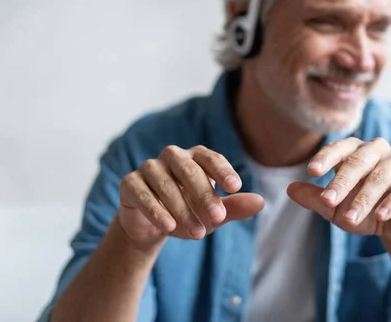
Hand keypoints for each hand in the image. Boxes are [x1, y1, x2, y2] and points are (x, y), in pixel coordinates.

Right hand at [119, 145, 263, 247]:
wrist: (152, 226)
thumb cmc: (188, 212)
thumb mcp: (212, 214)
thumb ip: (234, 207)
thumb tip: (261, 202)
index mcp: (195, 157)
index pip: (210, 158)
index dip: (222, 170)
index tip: (236, 187)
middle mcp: (172, 157)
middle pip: (188, 169)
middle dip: (204, 195)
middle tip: (218, 218)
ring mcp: (149, 167)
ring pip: (165, 183)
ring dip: (182, 209)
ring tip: (197, 233)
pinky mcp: (129, 183)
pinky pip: (142, 193)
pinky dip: (155, 210)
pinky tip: (168, 227)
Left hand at [288, 137, 390, 243]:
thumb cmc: (362, 210)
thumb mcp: (335, 208)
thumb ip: (315, 198)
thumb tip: (290, 189)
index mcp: (356, 150)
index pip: (339, 148)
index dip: (326, 158)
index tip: (312, 171)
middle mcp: (378, 149)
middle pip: (359, 161)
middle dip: (342, 182)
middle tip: (328, 201)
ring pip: (382, 175)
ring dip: (365, 198)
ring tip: (350, 219)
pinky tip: (380, 216)